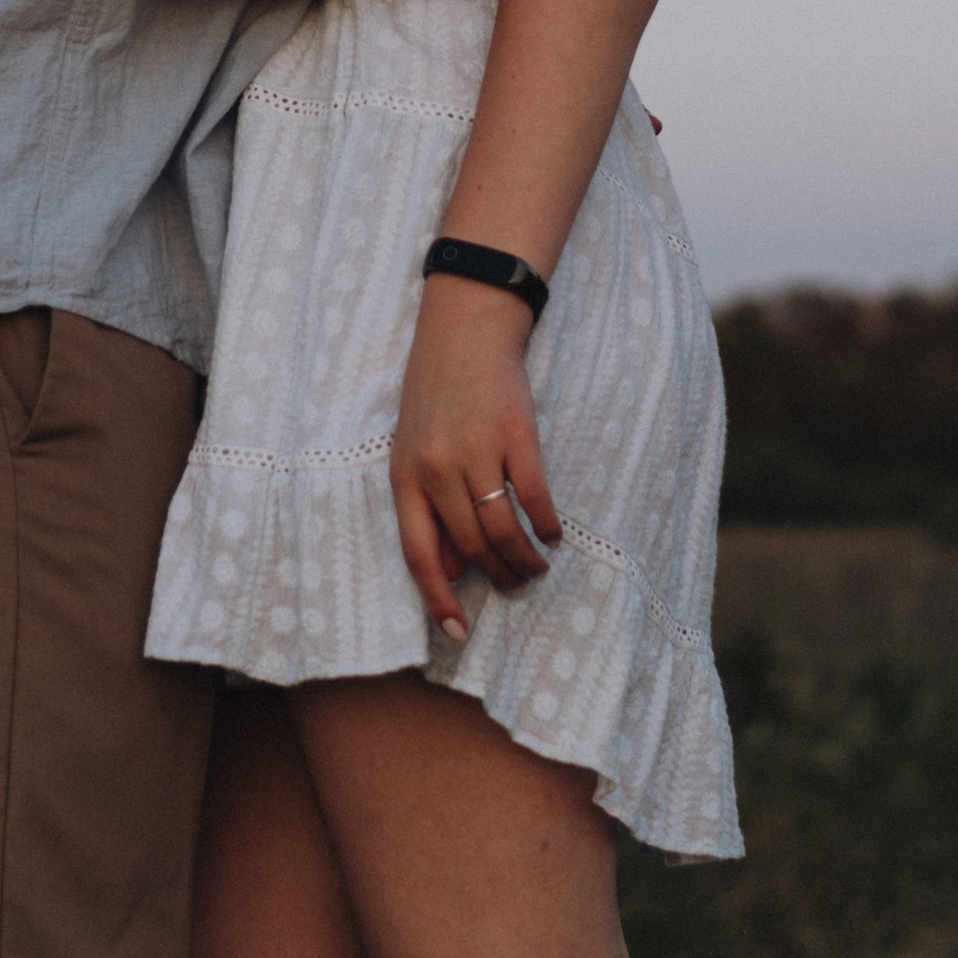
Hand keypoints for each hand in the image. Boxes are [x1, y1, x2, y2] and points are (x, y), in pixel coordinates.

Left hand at [391, 276, 560, 640]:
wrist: (465, 325)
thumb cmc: (437, 391)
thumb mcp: (412, 447)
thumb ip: (425, 506)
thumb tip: (452, 571)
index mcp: (404, 474)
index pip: (417, 554)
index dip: (437, 599)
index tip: (456, 632)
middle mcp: (436, 467)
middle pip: (471, 547)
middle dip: (497, 576)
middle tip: (516, 584)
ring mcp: (476, 450)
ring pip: (502, 530)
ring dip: (524, 558)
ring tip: (537, 566)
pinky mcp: (516, 434)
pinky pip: (535, 498)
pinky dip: (547, 525)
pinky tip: (553, 533)